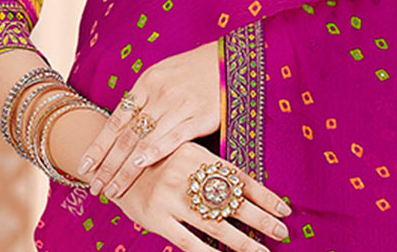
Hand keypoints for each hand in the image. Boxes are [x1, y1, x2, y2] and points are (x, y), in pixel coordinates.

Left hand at [79, 40, 219, 199]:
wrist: (227, 59)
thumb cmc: (192, 70)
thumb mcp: (162, 74)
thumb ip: (144, 98)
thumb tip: (123, 123)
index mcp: (146, 84)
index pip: (116, 120)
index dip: (99, 146)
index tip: (83, 166)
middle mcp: (159, 95)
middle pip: (126, 136)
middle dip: (108, 165)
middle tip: (95, 187)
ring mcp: (179, 106)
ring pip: (144, 141)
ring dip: (126, 168)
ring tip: (113, 189)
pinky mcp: (200, 116)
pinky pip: (173, 137)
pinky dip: (155, 151)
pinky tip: (141, 165)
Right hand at [111, 141, 291, 251]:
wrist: (112, 166)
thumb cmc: (156, 162)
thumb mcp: (183, 154)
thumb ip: (208, 168)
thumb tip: (245, 189)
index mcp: (197, 155)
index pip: (238, 177)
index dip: (263, 194)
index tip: (284, 209)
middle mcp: (186, 174)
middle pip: (232, 201)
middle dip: (260, 219)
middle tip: (282, 232)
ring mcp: (171, 198)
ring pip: (215, 225)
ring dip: (243, 241)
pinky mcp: (156, 218)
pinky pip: (188, 242)